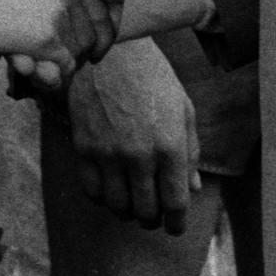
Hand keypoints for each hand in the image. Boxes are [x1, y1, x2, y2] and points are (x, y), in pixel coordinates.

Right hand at [0, 0, 117, 72]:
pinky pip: (62, 67)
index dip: (72, 24)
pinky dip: (49, 77)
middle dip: (64, 47)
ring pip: (75, 50)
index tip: (57, 37)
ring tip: (34, 69)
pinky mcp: (45, 37)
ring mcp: (57, 12)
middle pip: (84, 28)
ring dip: (55, 65)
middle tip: (41, 57)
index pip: (87, 3)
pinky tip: (32, 74)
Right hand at [66, 40, 199, 232]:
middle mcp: (140, 155)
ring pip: (117, 206)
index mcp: (170, 146)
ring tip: (130, 202)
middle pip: (146, 211)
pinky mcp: (84, 147)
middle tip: (152, 215)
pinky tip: (109, 187)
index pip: (175, 204)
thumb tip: (191, 188)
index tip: (175, 227)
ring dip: (126, 211)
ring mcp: (109, 153)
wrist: (110, 49)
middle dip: (152, 220)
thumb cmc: (152, 76)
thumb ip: (189, 151)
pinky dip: (102, 197)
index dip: (176, 223)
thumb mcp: (182, 109)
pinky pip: (92, 191)